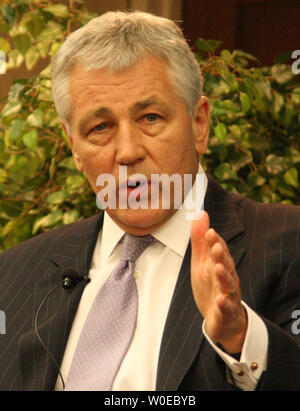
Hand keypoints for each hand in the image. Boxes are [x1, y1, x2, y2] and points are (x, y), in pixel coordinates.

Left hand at [190, 211, 246, 352]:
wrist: (222, 319)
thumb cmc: (211, 287)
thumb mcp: (201, 262)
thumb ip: (200, 239)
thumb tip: (201, 213)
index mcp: (219, 265)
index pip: (219, 251)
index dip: (214, 242)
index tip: (209, 232)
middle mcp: (226, 278)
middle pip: (225, 265)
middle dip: (221, 256)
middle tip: (216, 246)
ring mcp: (228, 295)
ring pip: (228, 285)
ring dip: (223, 276)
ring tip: (217, 268)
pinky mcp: (225, 313)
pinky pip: (226, 309)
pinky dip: (224, 305)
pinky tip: (220, 300)